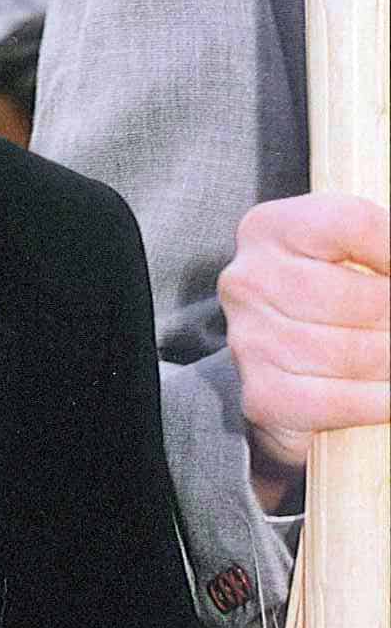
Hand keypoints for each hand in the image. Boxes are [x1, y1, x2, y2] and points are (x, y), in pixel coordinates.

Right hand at [220, 192, 390, 511]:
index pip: (353, 226)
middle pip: (362, 298)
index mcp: (271, 229)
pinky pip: (341, 400)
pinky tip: (390, 395)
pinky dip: (380, 401)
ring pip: (356, 352)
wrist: (290, 366)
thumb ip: (379, 255)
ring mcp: (251, 340)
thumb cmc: (335, 303)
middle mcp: (250, 281)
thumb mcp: (351, 262)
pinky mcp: (264, 394)